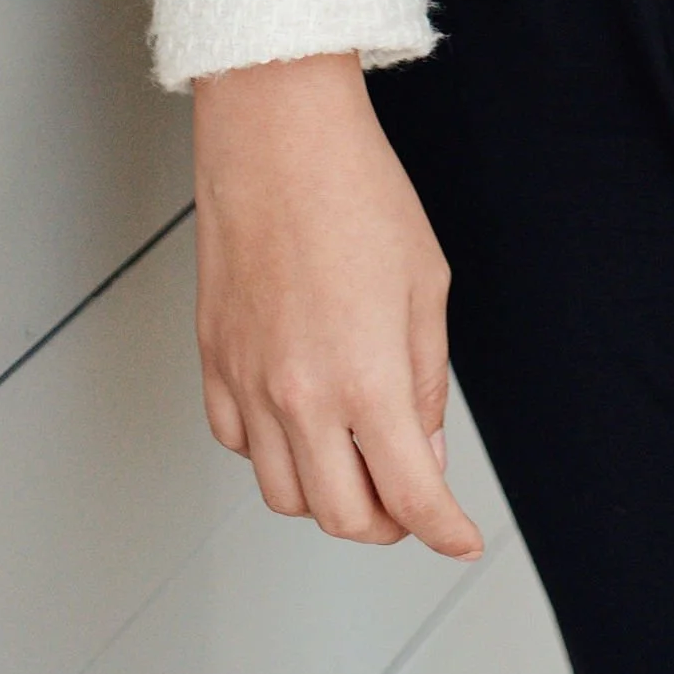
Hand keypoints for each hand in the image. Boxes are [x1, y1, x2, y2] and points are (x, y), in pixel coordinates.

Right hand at [192, 50, 483, 560]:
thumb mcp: (425, 285)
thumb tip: (423, 449)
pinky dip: (274, 454)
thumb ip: (425, 380)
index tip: (460, 540)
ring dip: (328, 496)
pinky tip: (301, 420)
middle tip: (413, 498)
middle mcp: (299, 395)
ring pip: (284, 493)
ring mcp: (248, 382)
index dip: (444, 531)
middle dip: (389, 522)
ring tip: (359, 460)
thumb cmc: (355, 190)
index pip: (410, 496)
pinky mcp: (213, 360)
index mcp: (366, 378)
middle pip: (343, 515)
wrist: (278, 134)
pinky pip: (238, 444)